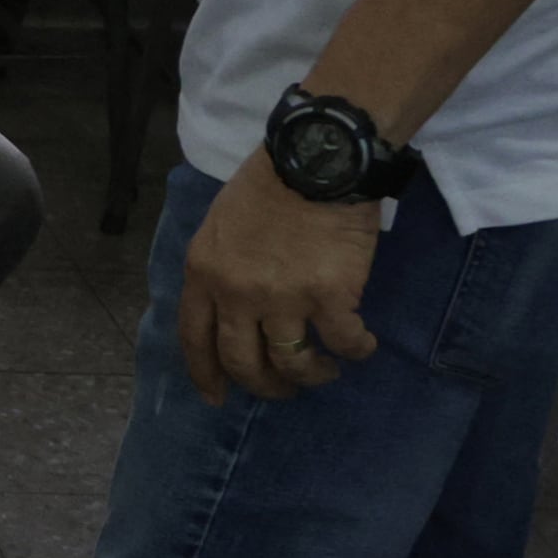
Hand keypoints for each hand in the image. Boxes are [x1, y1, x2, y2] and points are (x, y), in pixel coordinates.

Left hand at [176, 153, 386, 402]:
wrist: (318, 160)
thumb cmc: (269, 184)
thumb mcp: (221, 225)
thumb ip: (220, 268)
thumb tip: (229, 306)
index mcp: (204, 273)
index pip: (195, 338)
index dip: (205, 373)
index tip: (217, 397)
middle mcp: (237, 294)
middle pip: (242, 361)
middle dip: (262, 385)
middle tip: (282, 389)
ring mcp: (284, 299)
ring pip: (292, 363)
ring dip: (310, 375)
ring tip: (325, 370)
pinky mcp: (330, 297)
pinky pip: (343, 343)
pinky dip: (355, 350)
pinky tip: (362, 346)